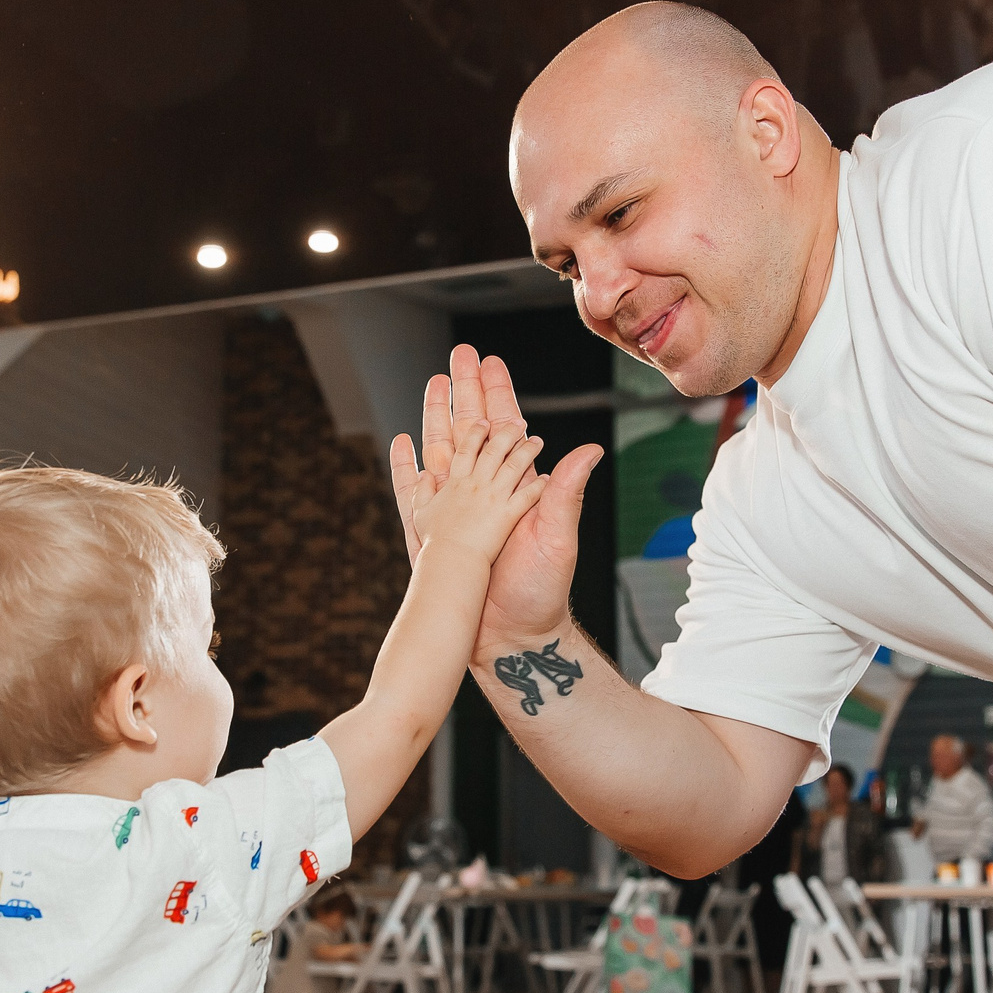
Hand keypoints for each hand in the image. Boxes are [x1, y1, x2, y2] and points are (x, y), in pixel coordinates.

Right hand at [389, 346, 605, 648]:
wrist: (511, 637)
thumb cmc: (542, 592)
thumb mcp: (557, 537)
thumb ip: (565, 492)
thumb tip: (590, 449)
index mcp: (516, 487)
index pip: (505, 428)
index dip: (496, 394)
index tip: (488, 361)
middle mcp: (486, 493)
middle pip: (470, 429)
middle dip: (463, 391)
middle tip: (457, 355)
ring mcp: (458, 511)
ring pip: (442, 452)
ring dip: (435, 416)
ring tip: (430, 383)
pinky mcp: (433, 533)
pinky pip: (415, 492)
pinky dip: (407, 466)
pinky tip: (402, 442)